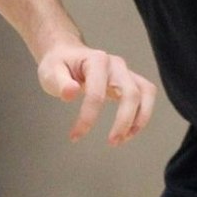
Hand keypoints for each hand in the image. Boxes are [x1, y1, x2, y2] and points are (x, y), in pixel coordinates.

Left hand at [35, 43, 157, 144]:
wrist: (66, 53)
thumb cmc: (58, 63)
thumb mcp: (50, 71)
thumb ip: (60, 82)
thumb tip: (70, 93)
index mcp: (96, 60)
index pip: (97, 93)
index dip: (88, 117)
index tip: (75, 136)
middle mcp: (115, 64)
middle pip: (130, 93)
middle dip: (123, 121)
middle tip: (112, 142)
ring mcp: (125, 71)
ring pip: (145, 93)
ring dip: (139, 119)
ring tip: (124, 139)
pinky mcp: (130, 79)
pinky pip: (146, 94)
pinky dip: (143, 113)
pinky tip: (129, 131)